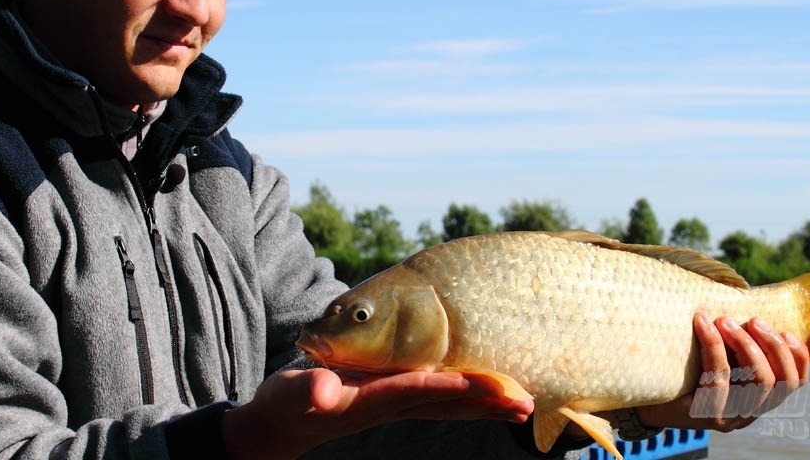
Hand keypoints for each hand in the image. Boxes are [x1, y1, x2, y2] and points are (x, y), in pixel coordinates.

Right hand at [221, 368, 533, 458]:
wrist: (283, 422)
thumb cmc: (286, 403)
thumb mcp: (292, 394)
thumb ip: (309, 390)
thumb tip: (323, 391)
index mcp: (371, 398)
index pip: (420, 389)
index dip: (454, 387)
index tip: (486, 387)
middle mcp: (391, 402)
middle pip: (448, 402)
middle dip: (486, 403)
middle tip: (527, 404)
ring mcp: (395, 402)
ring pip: (450, 403)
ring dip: (486, 404)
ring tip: (525, 405)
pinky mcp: (394, 397)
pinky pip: (440, 397)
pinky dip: (468, 396)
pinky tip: (489, 395)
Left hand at [636, 312, 809, 432]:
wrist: (642, 393)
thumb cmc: (682, 367)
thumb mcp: (716, 353)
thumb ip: (736, 340)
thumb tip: (751, 301)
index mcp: (759, 398)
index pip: (795, 383)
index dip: (799, 357)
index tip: (787, 330)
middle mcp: (750, 412)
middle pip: (780, 382)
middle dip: (771, 345)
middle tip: (752, 319)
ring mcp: (730, 417)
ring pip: (757, 381)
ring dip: (745, 344)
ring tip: (724, 319)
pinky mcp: (706, 415)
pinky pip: (718, 379)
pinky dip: (714, 346)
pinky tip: (702, 323)